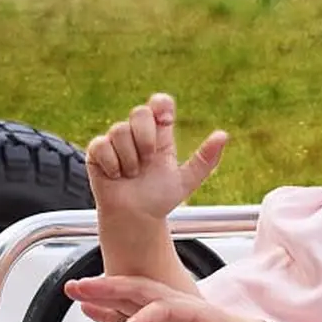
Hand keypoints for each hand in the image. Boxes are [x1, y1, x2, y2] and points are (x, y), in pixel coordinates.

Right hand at [64, 274, 289, 321]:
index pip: (169, 308)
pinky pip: (131, 314)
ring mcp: (169, 315)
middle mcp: (181, 307)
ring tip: (74, 289)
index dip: (147, 318)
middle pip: (143, 291)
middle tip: (80, 287)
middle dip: (111, 288)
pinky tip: (89, 309)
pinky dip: (109, 311)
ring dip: (104, 292)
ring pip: (132, 298)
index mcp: (202, 314)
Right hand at [85, 93, 226, 224]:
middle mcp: (137, 133)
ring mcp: (116, 141)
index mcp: (159, 134)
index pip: (159, 102)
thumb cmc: (159, 199)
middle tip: (148, 160)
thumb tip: (223, 135)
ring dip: (130, 158)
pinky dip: (112, 163)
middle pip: (139, 111)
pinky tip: (117, 175)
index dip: (161, 105)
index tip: (166, 122)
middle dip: (145, 137)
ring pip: (120, 130)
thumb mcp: (186, 180)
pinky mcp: (97, 151)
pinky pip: (102, 144)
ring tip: (132, 174)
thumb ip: (205, 159)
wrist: (136, 218)